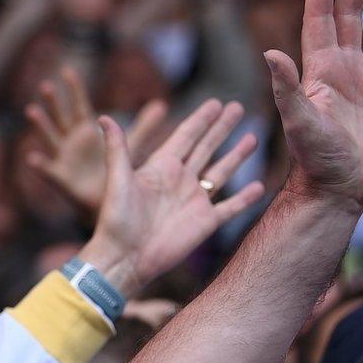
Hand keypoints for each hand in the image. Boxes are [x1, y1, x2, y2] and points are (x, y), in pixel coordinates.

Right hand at [25, 66, 166, 213]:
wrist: (108, 204)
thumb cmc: (116, 173)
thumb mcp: (132, 146)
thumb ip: (145, 125)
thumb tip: (162, 105)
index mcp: (87, 131)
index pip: (80, 106)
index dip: (74, 89)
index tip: (67, 71)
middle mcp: (72, 142)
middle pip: (61, 118)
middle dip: (53, 103)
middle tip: (45, 85)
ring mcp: (64, 159)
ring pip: (50, 139)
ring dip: (41, 126)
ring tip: (32, 111)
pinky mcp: (61, 178)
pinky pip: (49, 171)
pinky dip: (40, 165)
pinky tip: (32, 157)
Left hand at [81, 98, 264, 295]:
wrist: (124, 259)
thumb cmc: (116, 221)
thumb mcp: (118, 180)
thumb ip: (117, 148)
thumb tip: (103, 117)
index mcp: (161, 167)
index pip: (185, 136)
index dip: (200, 120)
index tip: (216, 103)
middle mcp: (180, 181)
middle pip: (206, 148)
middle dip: (222, 128)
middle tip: (238, 107)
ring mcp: (194, 202)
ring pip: (221, 172)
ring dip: (236, 156)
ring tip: (253, 138)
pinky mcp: (205, 223)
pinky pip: (230, 207)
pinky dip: (245, 198)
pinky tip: (259, 186)